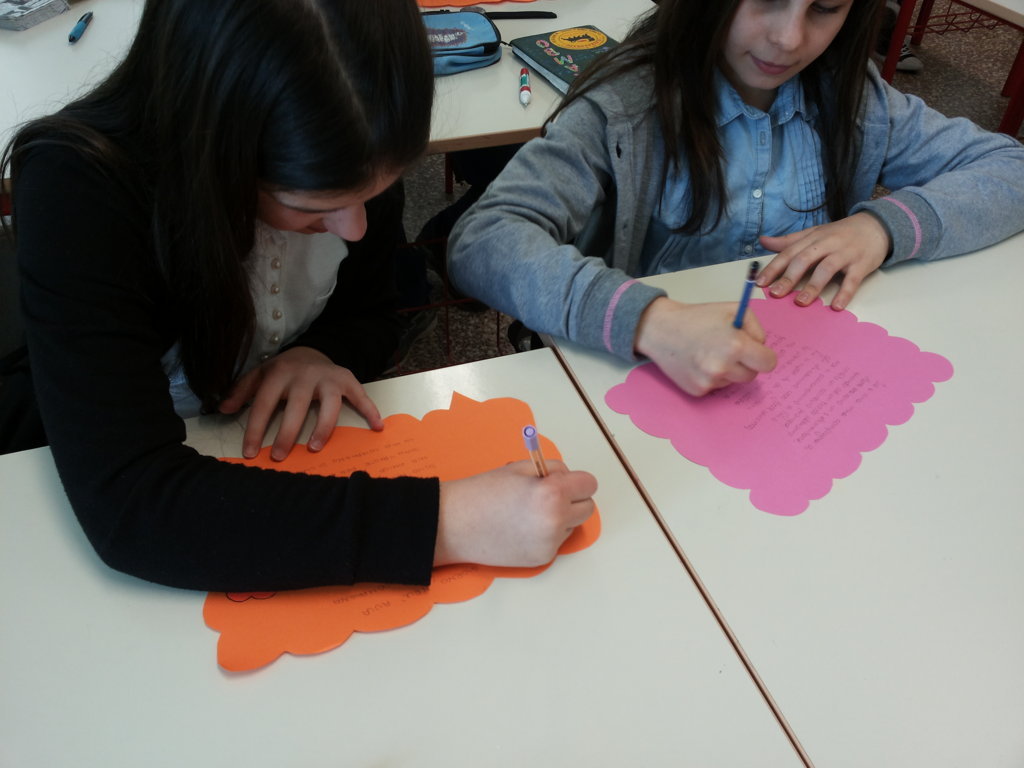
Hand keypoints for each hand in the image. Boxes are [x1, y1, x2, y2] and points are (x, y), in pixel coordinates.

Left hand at [218, 346, 382, 460]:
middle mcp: (305, 375)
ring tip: (314, 448)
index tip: (249, 453)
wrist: (312, 350)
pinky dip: (370, 410)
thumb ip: (242, 391)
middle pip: (297, 406)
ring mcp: (328, 378)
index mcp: (279, 374)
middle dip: (287, 433)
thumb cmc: (284, 370)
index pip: (264, 404)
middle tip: (279, 456)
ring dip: (323, 427)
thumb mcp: (260, 375)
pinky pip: (361, 396)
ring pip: (329, 405)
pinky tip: (377, 426)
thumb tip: (223, 409)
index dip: (255, 429)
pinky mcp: (347, 380)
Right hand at [435, 460, 597, 567]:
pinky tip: (522, 528)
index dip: (576, 480)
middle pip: (587, 508)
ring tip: (530, 512)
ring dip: (561, 517)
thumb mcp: (519, 468)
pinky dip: (547, 534)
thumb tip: (568, 478)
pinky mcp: (541, 559)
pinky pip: (557, 541)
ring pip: (572, 525)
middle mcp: (556, 521)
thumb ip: (550, 471)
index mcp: (552, 494)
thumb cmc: (482, 492)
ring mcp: (550, 544)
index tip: (563, 480)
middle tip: (549, 494)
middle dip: (573, 499)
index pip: (589, 484)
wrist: (454, 525)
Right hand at [634, 297, 776, 396]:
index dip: (764, 355)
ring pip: (734, 381)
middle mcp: (722, 367)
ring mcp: (709, 381)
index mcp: (735, 345)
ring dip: (729, 370)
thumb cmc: (697, 317)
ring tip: (711, 353)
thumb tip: (761, 348)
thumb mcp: (733, 310)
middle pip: (752, 375)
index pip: (768, 363)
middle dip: (746, 363)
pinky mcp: (697, 390)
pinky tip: (699, 362)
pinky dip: (712, 377)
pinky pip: (716, 387)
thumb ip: (755, 328)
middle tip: (730, 350)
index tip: (756, 352)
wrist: (661, 329)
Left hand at [756, 213, 889, 310]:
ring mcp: (845, 253)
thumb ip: (789, 240)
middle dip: (789, 277)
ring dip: (813, 286)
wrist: (877, 226)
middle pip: (805, 259)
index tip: (760, 283)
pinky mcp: (862, 264)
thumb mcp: (814, 233)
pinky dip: (845, 293)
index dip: (774, 267)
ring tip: (801, 302)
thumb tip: (763, 240)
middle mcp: (827, 244)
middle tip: (776, 294)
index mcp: (813, 238)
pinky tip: (836, 306)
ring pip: (826, 268)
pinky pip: (852, 279)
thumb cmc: (840, 233)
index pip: (789, 252)